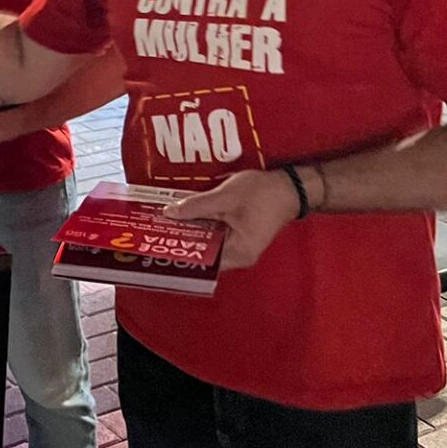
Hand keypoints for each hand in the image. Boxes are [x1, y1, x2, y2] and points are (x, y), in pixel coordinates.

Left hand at [165, 169, 302, 271]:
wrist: (290, 186)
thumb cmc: (263, 193)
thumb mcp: (226, 196)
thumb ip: (197, 206)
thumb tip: (169, 212)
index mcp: (238, 252)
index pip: (202, 261)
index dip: (180, 252)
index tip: (159, 243)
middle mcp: (239, 256)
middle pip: (203, 253)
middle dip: (181, 240)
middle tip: (157, 230)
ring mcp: (239, 246)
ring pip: (208, 243)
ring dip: (191, 231)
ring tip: (166, 222)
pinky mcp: (239, 235)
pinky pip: (215, 235)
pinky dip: (202, 226)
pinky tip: (187, 215)